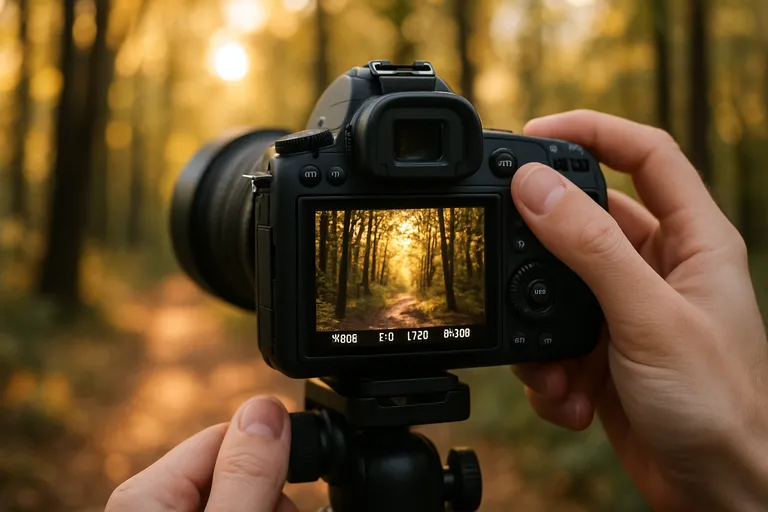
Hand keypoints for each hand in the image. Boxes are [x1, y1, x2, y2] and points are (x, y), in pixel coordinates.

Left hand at [106, 396, 295, 511]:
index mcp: (147, 493)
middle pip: (239, 474)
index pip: (229, 437)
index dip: (267, 464)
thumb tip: (265, 407)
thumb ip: (244, 475)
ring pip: (242, 500)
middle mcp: (150, 505)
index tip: (280, 499)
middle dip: (268, 498)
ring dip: (266, 511)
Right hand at [509, 111, 767, 509]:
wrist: (719, 492)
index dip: (593, 131)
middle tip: (505, 242)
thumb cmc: (719, 405)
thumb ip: (590, 249)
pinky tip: (567, 398)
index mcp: (693, 240)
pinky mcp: (605, 353)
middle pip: (588, 221)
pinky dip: (549, 370)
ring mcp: (629, 311)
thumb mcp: (648, 316)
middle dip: (544, 243)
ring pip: (560, 286)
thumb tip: (535, 186)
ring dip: (543, 328)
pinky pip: (557, 339)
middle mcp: (660, 268)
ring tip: (551, 365)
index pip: (646, 155)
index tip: (536, 131)